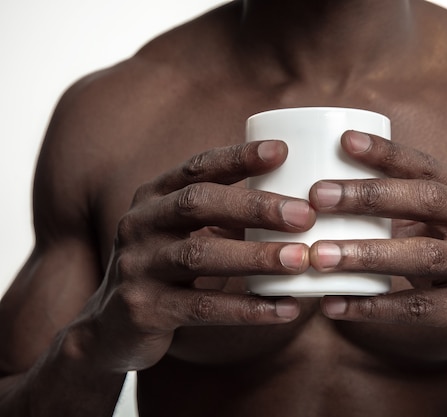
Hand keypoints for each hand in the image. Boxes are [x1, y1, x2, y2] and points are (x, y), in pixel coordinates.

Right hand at [82, 141, 314, 371]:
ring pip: (199, 255)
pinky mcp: (143, 309)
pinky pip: (202, 308)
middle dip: (255, 206)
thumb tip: (296, 200)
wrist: (111, 326)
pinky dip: (248, 308)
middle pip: (197, 203)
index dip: (238, 157)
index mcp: (154, 197)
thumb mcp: (182, 232)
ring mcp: (137, 266)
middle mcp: (140, 224)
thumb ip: (223, 213)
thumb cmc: (165, 268)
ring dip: (256, 257)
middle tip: (304, 214)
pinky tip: (285, 309)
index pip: (197, 167)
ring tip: (301, 259)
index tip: (282, 151)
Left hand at [309, 131, 446, 370]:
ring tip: (318, 256)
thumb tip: (343, 194)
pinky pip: (418, 309)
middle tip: (317, 196)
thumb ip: (414, 211)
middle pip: (426, 200)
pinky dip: (372, 306)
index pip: (428, 166)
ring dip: (365, 254)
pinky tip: (334, 305)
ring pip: (422, 255)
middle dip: (367, 195)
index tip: (344, 140)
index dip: (386, 152)